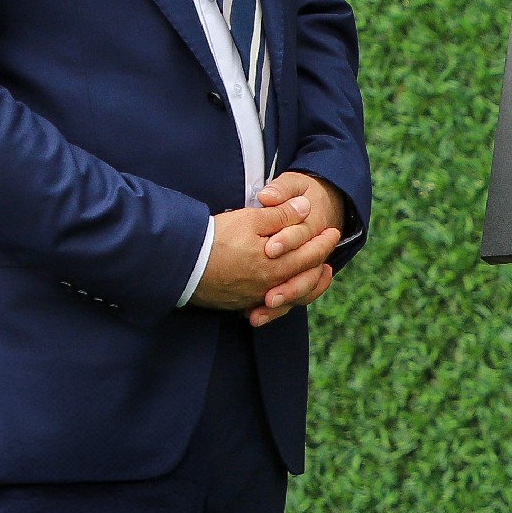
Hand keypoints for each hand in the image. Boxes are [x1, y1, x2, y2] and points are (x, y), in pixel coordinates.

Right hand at [192, 193, 340, 328]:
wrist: (177, 263)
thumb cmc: (215, 238)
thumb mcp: (251, 219)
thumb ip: (282, 216)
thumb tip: (306, 208)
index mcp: (276, 267)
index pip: (310, 255)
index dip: (324, 242)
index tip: (334, 231)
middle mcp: (268, 287)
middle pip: (304, 278)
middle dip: (319, 263)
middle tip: (329, 252)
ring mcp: (252, 298)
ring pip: (289, 295)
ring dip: (306, 283)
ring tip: (316, 273)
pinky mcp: (236, 303)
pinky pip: (267, 304)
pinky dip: (282, 297)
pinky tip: (282, 290)